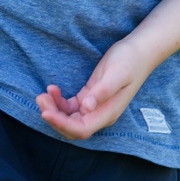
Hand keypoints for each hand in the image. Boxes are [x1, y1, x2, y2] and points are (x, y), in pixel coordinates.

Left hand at [36, 38, 152, 139]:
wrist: (138, 52)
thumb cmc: (129, 61)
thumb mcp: (116, 74)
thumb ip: (102, 92)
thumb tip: (86, 108)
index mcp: (107, 113)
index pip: (81, 129)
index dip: (62, 124)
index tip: (45, 112)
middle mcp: (100, 115)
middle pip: (72, 127)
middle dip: (54, 117)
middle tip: (41, 98)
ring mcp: (94, 108)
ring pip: (68, 118)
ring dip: (53, 109)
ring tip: (43, 94)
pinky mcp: (89, 98)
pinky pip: (70, 107)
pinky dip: (58, 101)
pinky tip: (53, 89)